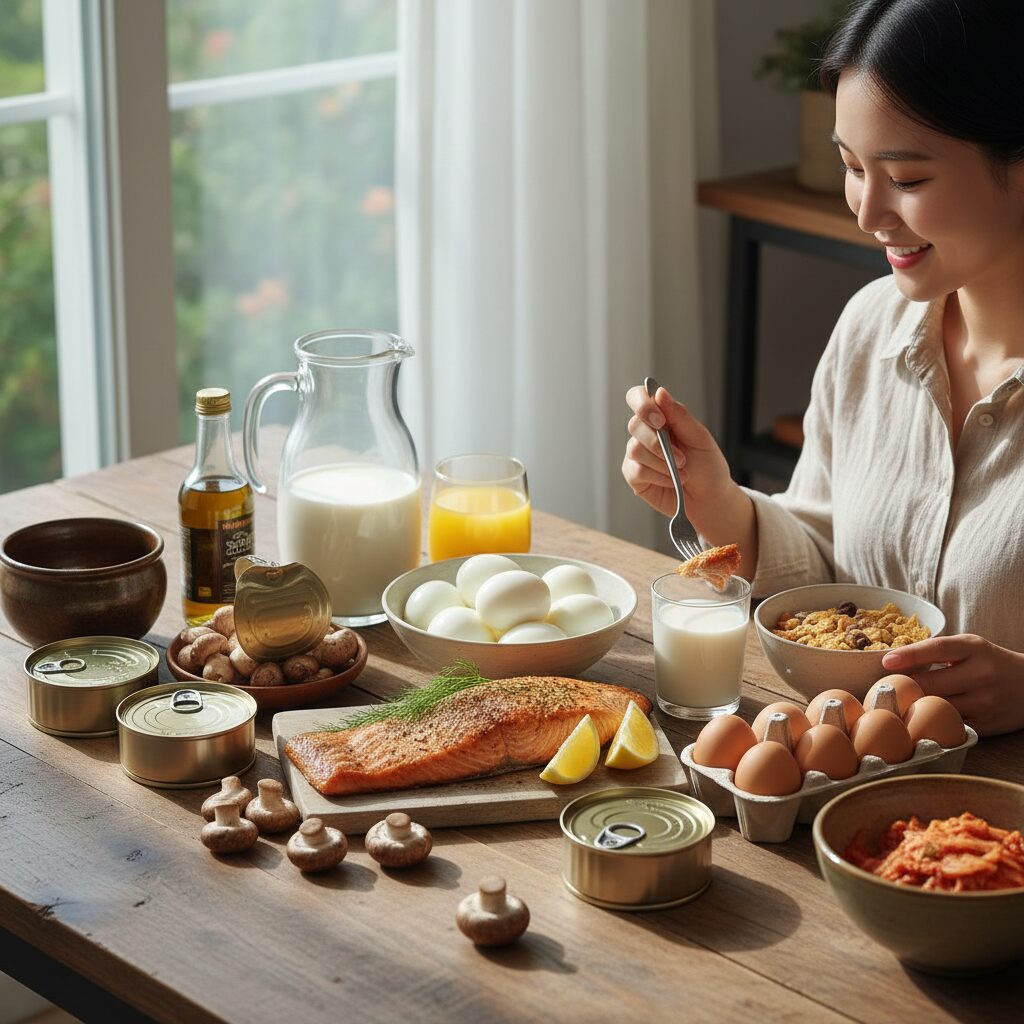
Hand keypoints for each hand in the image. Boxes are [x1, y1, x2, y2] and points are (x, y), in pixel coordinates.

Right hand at [621, 383, 734, 521]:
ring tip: (682, 472)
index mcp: (661, 417)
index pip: (638, 397)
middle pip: (635, 424)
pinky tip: (671, 481)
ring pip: (635, 449)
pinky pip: (637, 471)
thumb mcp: (699, 437)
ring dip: (662, 463)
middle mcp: (646, 433)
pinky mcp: (634, 475)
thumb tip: (659, 392)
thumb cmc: (707, 466)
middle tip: (681, 457)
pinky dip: (658, 476)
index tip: (660, 420)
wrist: (709, 498)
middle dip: (658, 443)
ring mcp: (637, 454)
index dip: (643, 405)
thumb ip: (679, 415)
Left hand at [881, 634, 1023, 735]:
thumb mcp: (970, 647)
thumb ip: (938, 651)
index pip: (938, 649)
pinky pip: (950, 726)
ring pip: (937, 708)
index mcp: (975, 649)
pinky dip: (932, 724)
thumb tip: (895, 661)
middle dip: (904, 687)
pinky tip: (918, 721)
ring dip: (914, 708)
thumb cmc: (991, 662)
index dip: (910, 655)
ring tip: (896, 705)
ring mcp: (984, 703)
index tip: (886, 662)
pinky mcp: (985, 726)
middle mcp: (981, 675)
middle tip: (883, 688)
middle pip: (931, 684)